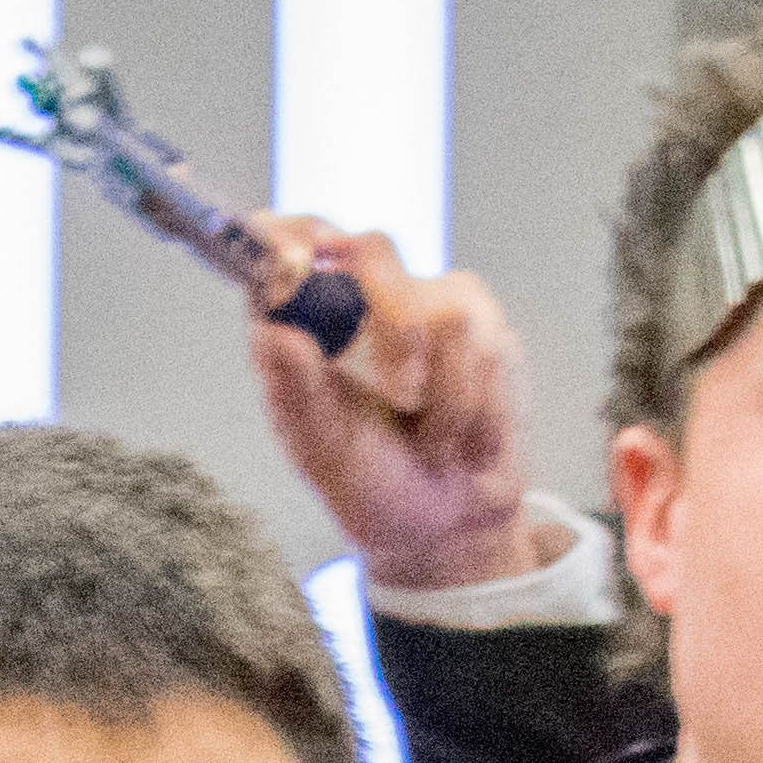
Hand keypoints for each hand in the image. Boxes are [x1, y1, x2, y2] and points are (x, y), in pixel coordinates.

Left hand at [246, 218, 549, 594]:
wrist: (450, 525)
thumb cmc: (373, 487)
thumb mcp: (325, 453)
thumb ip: (298, 395)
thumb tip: (273, 333)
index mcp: (305, 324)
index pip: (284, 243)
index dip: (288, 236)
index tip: (299, 257)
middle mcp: (361, 299)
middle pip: (373, 251)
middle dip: (396, 334)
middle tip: (402, 399)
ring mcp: (425, 302)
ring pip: (444, 312)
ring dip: (444, 401)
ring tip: (432, 440)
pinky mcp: (482, 322)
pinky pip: (489, 345)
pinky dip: (477, 408)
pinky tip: (465, 436)